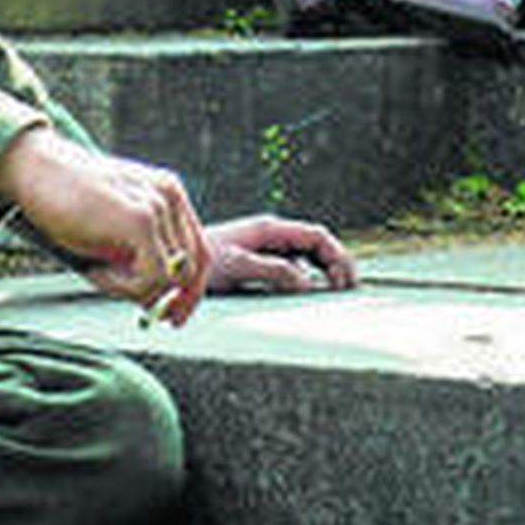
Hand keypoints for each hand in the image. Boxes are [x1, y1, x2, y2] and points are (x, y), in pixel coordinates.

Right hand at [0, 127, 209, 324]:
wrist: (36, 167)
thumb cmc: (67, 196)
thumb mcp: (114, 221)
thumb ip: (141, 250)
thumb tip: (156, 300)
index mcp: (168, 192)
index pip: (199, 250)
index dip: (191, 290)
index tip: (174, 314)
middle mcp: (170, 196)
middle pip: (192, 267)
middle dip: (170, 299)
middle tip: (147, 315)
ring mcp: (157, 206)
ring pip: (171, 278)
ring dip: (135, 290)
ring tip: (100, 274)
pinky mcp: (141, 220)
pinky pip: (152, 278)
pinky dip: (123, 287)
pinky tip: (95, 270)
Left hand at [202, 213, 357, 294]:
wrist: (176, 264)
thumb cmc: (202, 262)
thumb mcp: (237, 266)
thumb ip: (272, 271)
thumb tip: (306, 282)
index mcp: (270, 228)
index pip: (317, 235)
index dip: (338, 256)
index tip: (346, 282)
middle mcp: (271, 234)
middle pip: (317, 245)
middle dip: (337, 264)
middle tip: (347, 292)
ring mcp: (266, 246)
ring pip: (307, 256)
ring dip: (324, 273)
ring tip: (334, 295)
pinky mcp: (260, 260)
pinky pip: (294, 267)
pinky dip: (308, 279)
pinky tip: (308, 296)